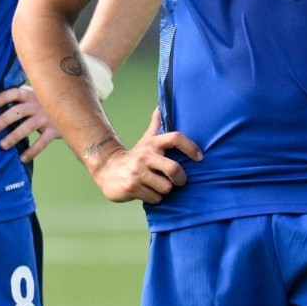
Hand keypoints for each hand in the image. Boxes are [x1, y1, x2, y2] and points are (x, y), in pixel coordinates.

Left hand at [0, 84, 59, 162]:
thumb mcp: (35, 95)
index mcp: (30, 94)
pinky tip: (22, 158)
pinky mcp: (55, 130)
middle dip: (3, 120)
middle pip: (18, 111)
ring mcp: (47, 117)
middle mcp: (38, 105)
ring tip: (2, 145)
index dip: (2, 98)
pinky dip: (32, 151)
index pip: (14, 93)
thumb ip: (20, 98)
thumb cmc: (46, 103)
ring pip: (27, 127)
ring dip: (14, 137)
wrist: (75, 108)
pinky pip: (42, 142)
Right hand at [88, 108, 202, 204]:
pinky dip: (155, 198)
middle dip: (180, 179)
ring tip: (157, 186)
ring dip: (164, 191)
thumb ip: (155, 126)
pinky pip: (155, 198)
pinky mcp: (132, 188)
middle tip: (179, 181)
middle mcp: (145, 156)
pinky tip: (147, 192)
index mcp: (152, 144)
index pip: (175, 138)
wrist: (107, 170)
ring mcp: (138, 172)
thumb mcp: (144, 141)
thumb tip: (160, 107)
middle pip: (174, 169)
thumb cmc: (134, 158)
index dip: (190, 147)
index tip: (200, 157)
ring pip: (166, 188)